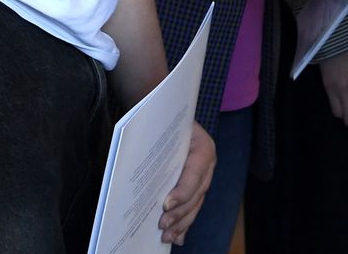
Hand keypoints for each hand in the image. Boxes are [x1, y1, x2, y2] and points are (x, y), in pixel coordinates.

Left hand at [159, 122, 213, 244]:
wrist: (165, 110)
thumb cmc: (160, 118)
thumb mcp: (161, 126)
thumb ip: (156, 148)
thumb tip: (139, 168)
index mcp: (203, 146)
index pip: (194, 173)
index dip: (182, 192)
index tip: (165, 205)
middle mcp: (208, 162)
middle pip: (197, 194)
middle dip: (179, 213)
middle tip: (161, 226)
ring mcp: (205, 174)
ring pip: (196, 204)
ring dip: (182, 223)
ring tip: (166, 237)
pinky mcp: (197, 183)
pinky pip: (193, 205)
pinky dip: (185, 222)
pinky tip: (178, 237)